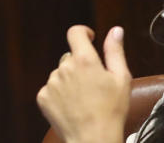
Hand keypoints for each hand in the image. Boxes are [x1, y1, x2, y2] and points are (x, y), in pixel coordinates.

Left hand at [37, 25, 130, 142]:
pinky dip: (60, 95)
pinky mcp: (42, 96)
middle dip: (80, 66)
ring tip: (84, 100)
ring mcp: (51, 82)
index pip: (75, 33)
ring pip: (60, 74)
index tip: (89, 38)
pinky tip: (72, 107)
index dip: (82, 33)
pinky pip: (51, 89)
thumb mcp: (121, 79)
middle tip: (94, 86)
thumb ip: (115, 51)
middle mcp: (63, 67)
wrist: (92, 139)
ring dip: (70, 81)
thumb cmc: (111, 111)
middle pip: (70, 58)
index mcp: (84, 60)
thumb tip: (115, 31)